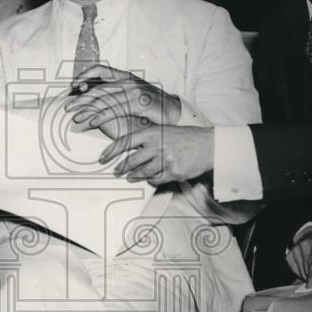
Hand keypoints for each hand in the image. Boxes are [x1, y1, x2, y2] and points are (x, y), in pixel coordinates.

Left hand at [65, 65, 182, 128]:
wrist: (174, 112)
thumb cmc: (152, 105)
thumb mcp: (133, 95)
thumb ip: (116, 94)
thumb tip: (95, 97)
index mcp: (125, 76)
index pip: (101, 70)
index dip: (85, 75)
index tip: (74, 86)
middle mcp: (128, 81)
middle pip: (98, 88)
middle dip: (81, 98)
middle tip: (68, 108)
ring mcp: (133, 92)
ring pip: (104, 99)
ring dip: (87, 110)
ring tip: (76, 118)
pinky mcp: (138, 104)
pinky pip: (114, 110)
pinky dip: (100, 117)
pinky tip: (91, 123)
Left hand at [98, 124, 213, 185]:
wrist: (208, 145)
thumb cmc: (186, 137)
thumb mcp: (165, 130)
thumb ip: (148, 138)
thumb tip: (130, 150)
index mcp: (152, 133)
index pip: (125, 142)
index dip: (111, 151)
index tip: (103, 158)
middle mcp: (156, 146)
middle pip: (131, 160)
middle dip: (121, 168)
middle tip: (116, 171)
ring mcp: (164, 160)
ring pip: (142, 172)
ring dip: (134, 176)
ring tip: (130, 177)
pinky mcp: (173, 172)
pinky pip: (156, 179)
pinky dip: (151, 180)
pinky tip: (150, 178)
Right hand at [287, 228, 311, 288]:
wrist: (309, 235)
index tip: (310, 284)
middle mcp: (304, 246)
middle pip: (308, 271)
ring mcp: (294, 251)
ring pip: (302, 274)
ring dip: (309, 274)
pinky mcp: (289, 256)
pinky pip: (296, 272)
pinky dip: (302, 272)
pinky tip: (306, 264)